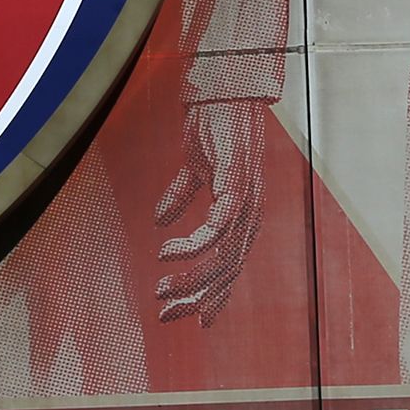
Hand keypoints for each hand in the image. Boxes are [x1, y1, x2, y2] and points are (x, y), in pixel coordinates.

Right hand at [153, 100, 269, 323]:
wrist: (225, 89)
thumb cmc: (215, 125)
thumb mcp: (194, 168)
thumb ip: (181, 196)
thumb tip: (159, 222)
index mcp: (242, 215)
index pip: (229, 267)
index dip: (211, 296)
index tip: (189, 319)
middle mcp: (250, 215)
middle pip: (228, 272)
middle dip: (196, 298)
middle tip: (165, 314)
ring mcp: (247, 201)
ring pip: (224, 257)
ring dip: (192, 279)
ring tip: (163, 290)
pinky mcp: (236, 184)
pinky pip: (217, 226)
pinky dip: (193, 245)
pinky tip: (167, 252)